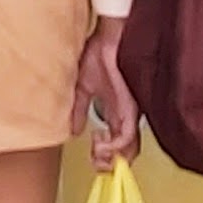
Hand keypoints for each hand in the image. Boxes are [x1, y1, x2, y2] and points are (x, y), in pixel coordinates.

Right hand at [77, 19, 141, 169]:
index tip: (91, 154)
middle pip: (125, 153)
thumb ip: (78, 109)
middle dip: (108, 164)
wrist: (109, 38)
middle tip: (95, 160)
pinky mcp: (131, 110)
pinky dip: (113, 146)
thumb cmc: (100, 54)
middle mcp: (124, 117)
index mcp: (115, 113)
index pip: (116, 144)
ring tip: (97, 151)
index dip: (104, 156)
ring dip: (110, 158)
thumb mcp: (83, 87)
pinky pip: (127, 139)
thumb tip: (72, 129)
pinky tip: (100, 140)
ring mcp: (129, 115)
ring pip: (129, 151)